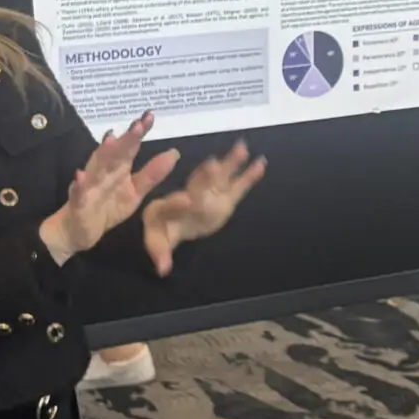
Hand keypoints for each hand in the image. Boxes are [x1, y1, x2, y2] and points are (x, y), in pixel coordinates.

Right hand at [41, 113, 180, 263]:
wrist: (77, 231)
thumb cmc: (107, 207)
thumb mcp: (135, 192)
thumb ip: (152, 174)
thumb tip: (174, 152)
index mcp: (118, 168)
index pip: (130, 147)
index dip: (139, 132)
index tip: (150, 115)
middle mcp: (103, 172)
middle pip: (114, 153)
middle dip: (125, 139)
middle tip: (137, 124)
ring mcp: (89, 186)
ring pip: (95, 168)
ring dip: (101, 154)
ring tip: (110, 140)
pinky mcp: (78, 203)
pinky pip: (78, 193)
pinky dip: (78, 185)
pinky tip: (79, 176)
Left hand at [142, 141, 268, 276]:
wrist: (172, 222)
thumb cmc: (161, 229)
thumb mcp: (157, 241)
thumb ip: (161, 253)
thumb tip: (163, 270)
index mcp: (168, 207)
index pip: (172, 204)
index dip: (178, 203)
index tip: (187, 200)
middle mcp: (190, 195)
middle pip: (197, 184)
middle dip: (206, 176)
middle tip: (212, 165)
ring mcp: (209, 194)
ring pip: (218, 178)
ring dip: (229, 164)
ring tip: (242, 148)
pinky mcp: (224, 198)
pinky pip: (237, 185)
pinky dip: (248, 175)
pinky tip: (261, 163)